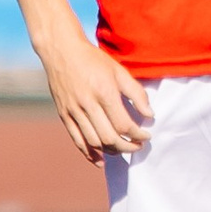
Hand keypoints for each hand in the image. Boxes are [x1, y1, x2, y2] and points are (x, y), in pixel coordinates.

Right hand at [39, 28, 151, 164]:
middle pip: (109, 138)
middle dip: (128, 147)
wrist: (61, 51)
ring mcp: (73, 111)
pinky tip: (101, 160)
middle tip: (138, 146)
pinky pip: (77, 140)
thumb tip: (149, 114)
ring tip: (123, 149)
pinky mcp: (64, 115)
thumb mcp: (118, 70)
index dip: (138, 135)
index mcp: (104, 92)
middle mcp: (87, 104)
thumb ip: (136, 93)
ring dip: (112, 151)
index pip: (124, 124)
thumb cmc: (93, 59)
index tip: (146, 135)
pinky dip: (90, 154)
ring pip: (94, 142)